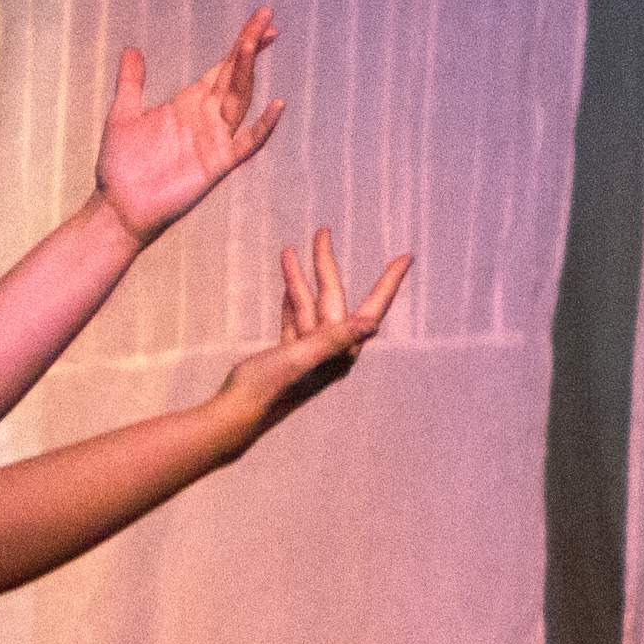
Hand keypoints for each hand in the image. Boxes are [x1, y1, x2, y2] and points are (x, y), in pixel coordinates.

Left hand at [96, 9, 282, 243]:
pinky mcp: (217, 165)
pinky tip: (276, 105)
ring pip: (239, 100)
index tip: (261, 21)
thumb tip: (132, 49)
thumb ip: (131, 82)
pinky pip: (246, 144)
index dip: (241, 45)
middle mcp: (206, 118)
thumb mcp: (122, 114)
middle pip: (235, 76)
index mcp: (188, 103)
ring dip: (248, 72)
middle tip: (267, 19)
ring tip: (256, 43)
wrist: (118, 206)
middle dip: (249, 47)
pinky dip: (263, 127)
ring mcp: (214, 140)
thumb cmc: (120, 165)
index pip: (222, 68)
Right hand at [218, 228, 409, 442]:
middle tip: (323, 230)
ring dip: (301, 278)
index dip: (389, 282)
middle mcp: (330, 350)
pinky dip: (291, 299)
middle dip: (326, 263)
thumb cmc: (270, 387)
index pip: (371, 309)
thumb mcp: (304, 357)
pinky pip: (294, 318)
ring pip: (308, 305)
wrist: (238, 413)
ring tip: (292, 249)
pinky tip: (288, 283)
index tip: (406, 257)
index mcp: (340, 349)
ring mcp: (309, 352)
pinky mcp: (289, 354)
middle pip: (332, 297)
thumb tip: (371, 324)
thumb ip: (336, 338)